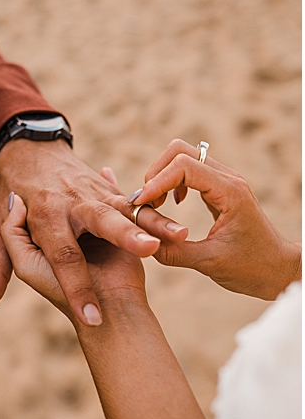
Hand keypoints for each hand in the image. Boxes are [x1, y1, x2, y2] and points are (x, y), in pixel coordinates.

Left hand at [0, 140, 162, 325]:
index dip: (76, 290)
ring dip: (153, 224)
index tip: (92, 320)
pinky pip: (139, 204)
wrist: (32, 156)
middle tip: (147, 250)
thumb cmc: (16, 206)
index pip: (61, 258)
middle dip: (126, 236)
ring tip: (179, 236)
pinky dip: (160, 215)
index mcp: (43, 217)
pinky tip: (181, 229)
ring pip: (128, 209)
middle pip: (101, 220)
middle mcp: (72, 203)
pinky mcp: (114, 194)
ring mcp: (96, 195)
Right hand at [131, 139, 301, 298]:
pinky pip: (189, 169)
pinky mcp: (219, 188)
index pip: (184, 166)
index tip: (141, 205)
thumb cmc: (251, 267)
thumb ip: (173, 252)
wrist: (277, 268)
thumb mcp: (209, 264)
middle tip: (148, 203)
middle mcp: (228, 179)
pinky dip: (171, 181)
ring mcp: (224, 181)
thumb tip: (142, 242)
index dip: (156, 182)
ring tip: (156, 205)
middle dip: (156, 173)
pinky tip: (171, 204)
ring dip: (162, 176)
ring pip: (183, 156)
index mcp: (230, 193)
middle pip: (180, 151)